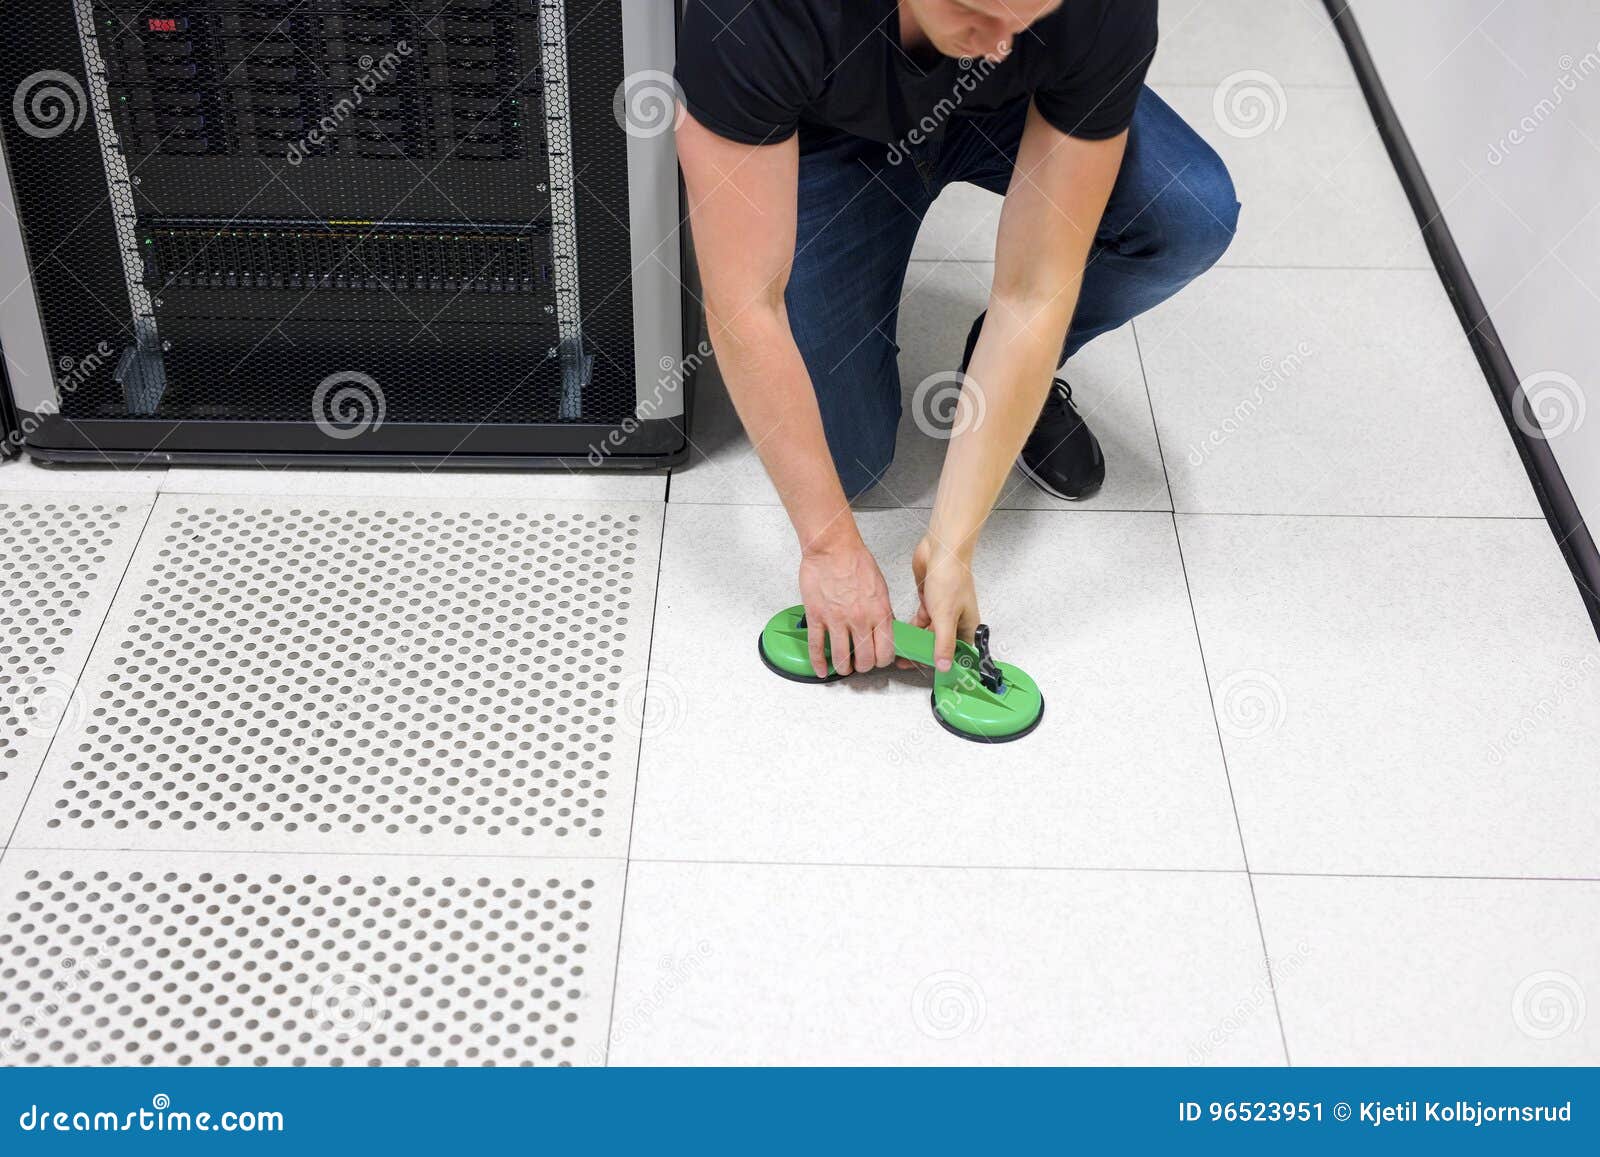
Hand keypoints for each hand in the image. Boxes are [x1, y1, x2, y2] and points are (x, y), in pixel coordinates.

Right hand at [797, 536, 896, 678]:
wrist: (833, 547)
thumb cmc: (856, 561)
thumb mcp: (881, 588)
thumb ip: (883, 612)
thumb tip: (885, 630)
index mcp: (879, 613)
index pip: (886, 652)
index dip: (882, 661)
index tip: (878, 660)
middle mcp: (859, 620)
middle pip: (865, 660)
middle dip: (864, 666)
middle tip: (860, 663)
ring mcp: (836, 620)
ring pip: (842, 659)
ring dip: (844, 668)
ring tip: (844, 667)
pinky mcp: (817, 617)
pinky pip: (817, 647)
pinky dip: (819, 663)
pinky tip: (821, 670)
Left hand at [901, 536, 978, 672]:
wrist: (941, 550)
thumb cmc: (951, 578)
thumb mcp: (945, 616)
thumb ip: (943, 644)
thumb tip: (944, 666)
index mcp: (967, 626)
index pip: (958, 653)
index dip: (945, 665)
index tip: (930, 673)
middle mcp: (956, 620)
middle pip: (940, 645)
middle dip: (924, 654)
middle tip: (907, 662)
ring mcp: (942, 611)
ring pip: (929, 633)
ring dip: (916, 641)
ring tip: (901, 650)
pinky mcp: (930, 601)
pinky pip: (921, 621)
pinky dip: (913, 627)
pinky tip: (903, 633)